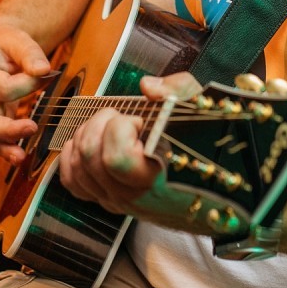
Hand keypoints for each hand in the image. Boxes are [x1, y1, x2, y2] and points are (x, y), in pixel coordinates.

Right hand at [0, 21, 55, 164]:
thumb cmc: (7, 44)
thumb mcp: (17, 40)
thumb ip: (30, 53)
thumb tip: (44, 70)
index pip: (4, 88)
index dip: (28, 83)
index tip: (46, 72)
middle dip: (7, 129)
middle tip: (32, 127)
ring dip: (4, 149)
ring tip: (21, 157)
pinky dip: (8, 150)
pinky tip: (21, 156)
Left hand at [58, 73, 201, 219]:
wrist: (214, 191)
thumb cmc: (207, 149)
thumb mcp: (203, 112)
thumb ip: (179, 91)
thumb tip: (147, 86)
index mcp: (157, 178)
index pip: (116, 158)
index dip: (121, 128)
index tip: (140, 121)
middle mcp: (132, 195)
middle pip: (89, 156)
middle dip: (100, 123)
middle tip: (123, 118)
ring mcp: (116, 200)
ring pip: (77, 165)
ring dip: (86, 134)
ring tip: (109, 127)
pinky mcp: (107, 200)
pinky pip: (72, 181)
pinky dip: (72, 156)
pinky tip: (90, 142)